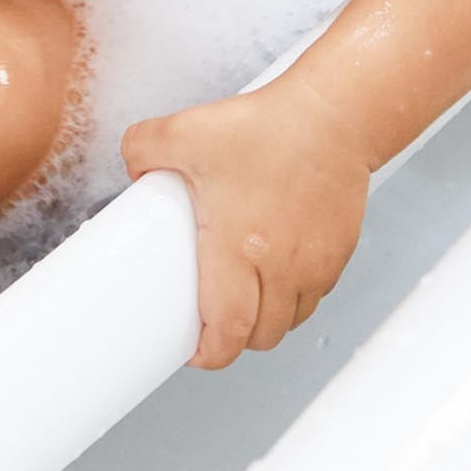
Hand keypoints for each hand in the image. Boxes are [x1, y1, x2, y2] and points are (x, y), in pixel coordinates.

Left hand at [120, 85, 370, 370]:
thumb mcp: (182, 131)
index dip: (209, 354)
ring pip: (290, 320)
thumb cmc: (266, 129)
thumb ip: (142, 149)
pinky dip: (293, 297)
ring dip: (265, 321)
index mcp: (238, 250)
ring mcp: (315, 265)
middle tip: (210, 324)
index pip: (228, 331)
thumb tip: (133, 170)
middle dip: (233, 341)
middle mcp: (282, 268)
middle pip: (260, 336)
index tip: (192, 351)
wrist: (333, 117)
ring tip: (241, 300)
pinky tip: (274, 274)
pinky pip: (313, 294)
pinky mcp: (338, 253)